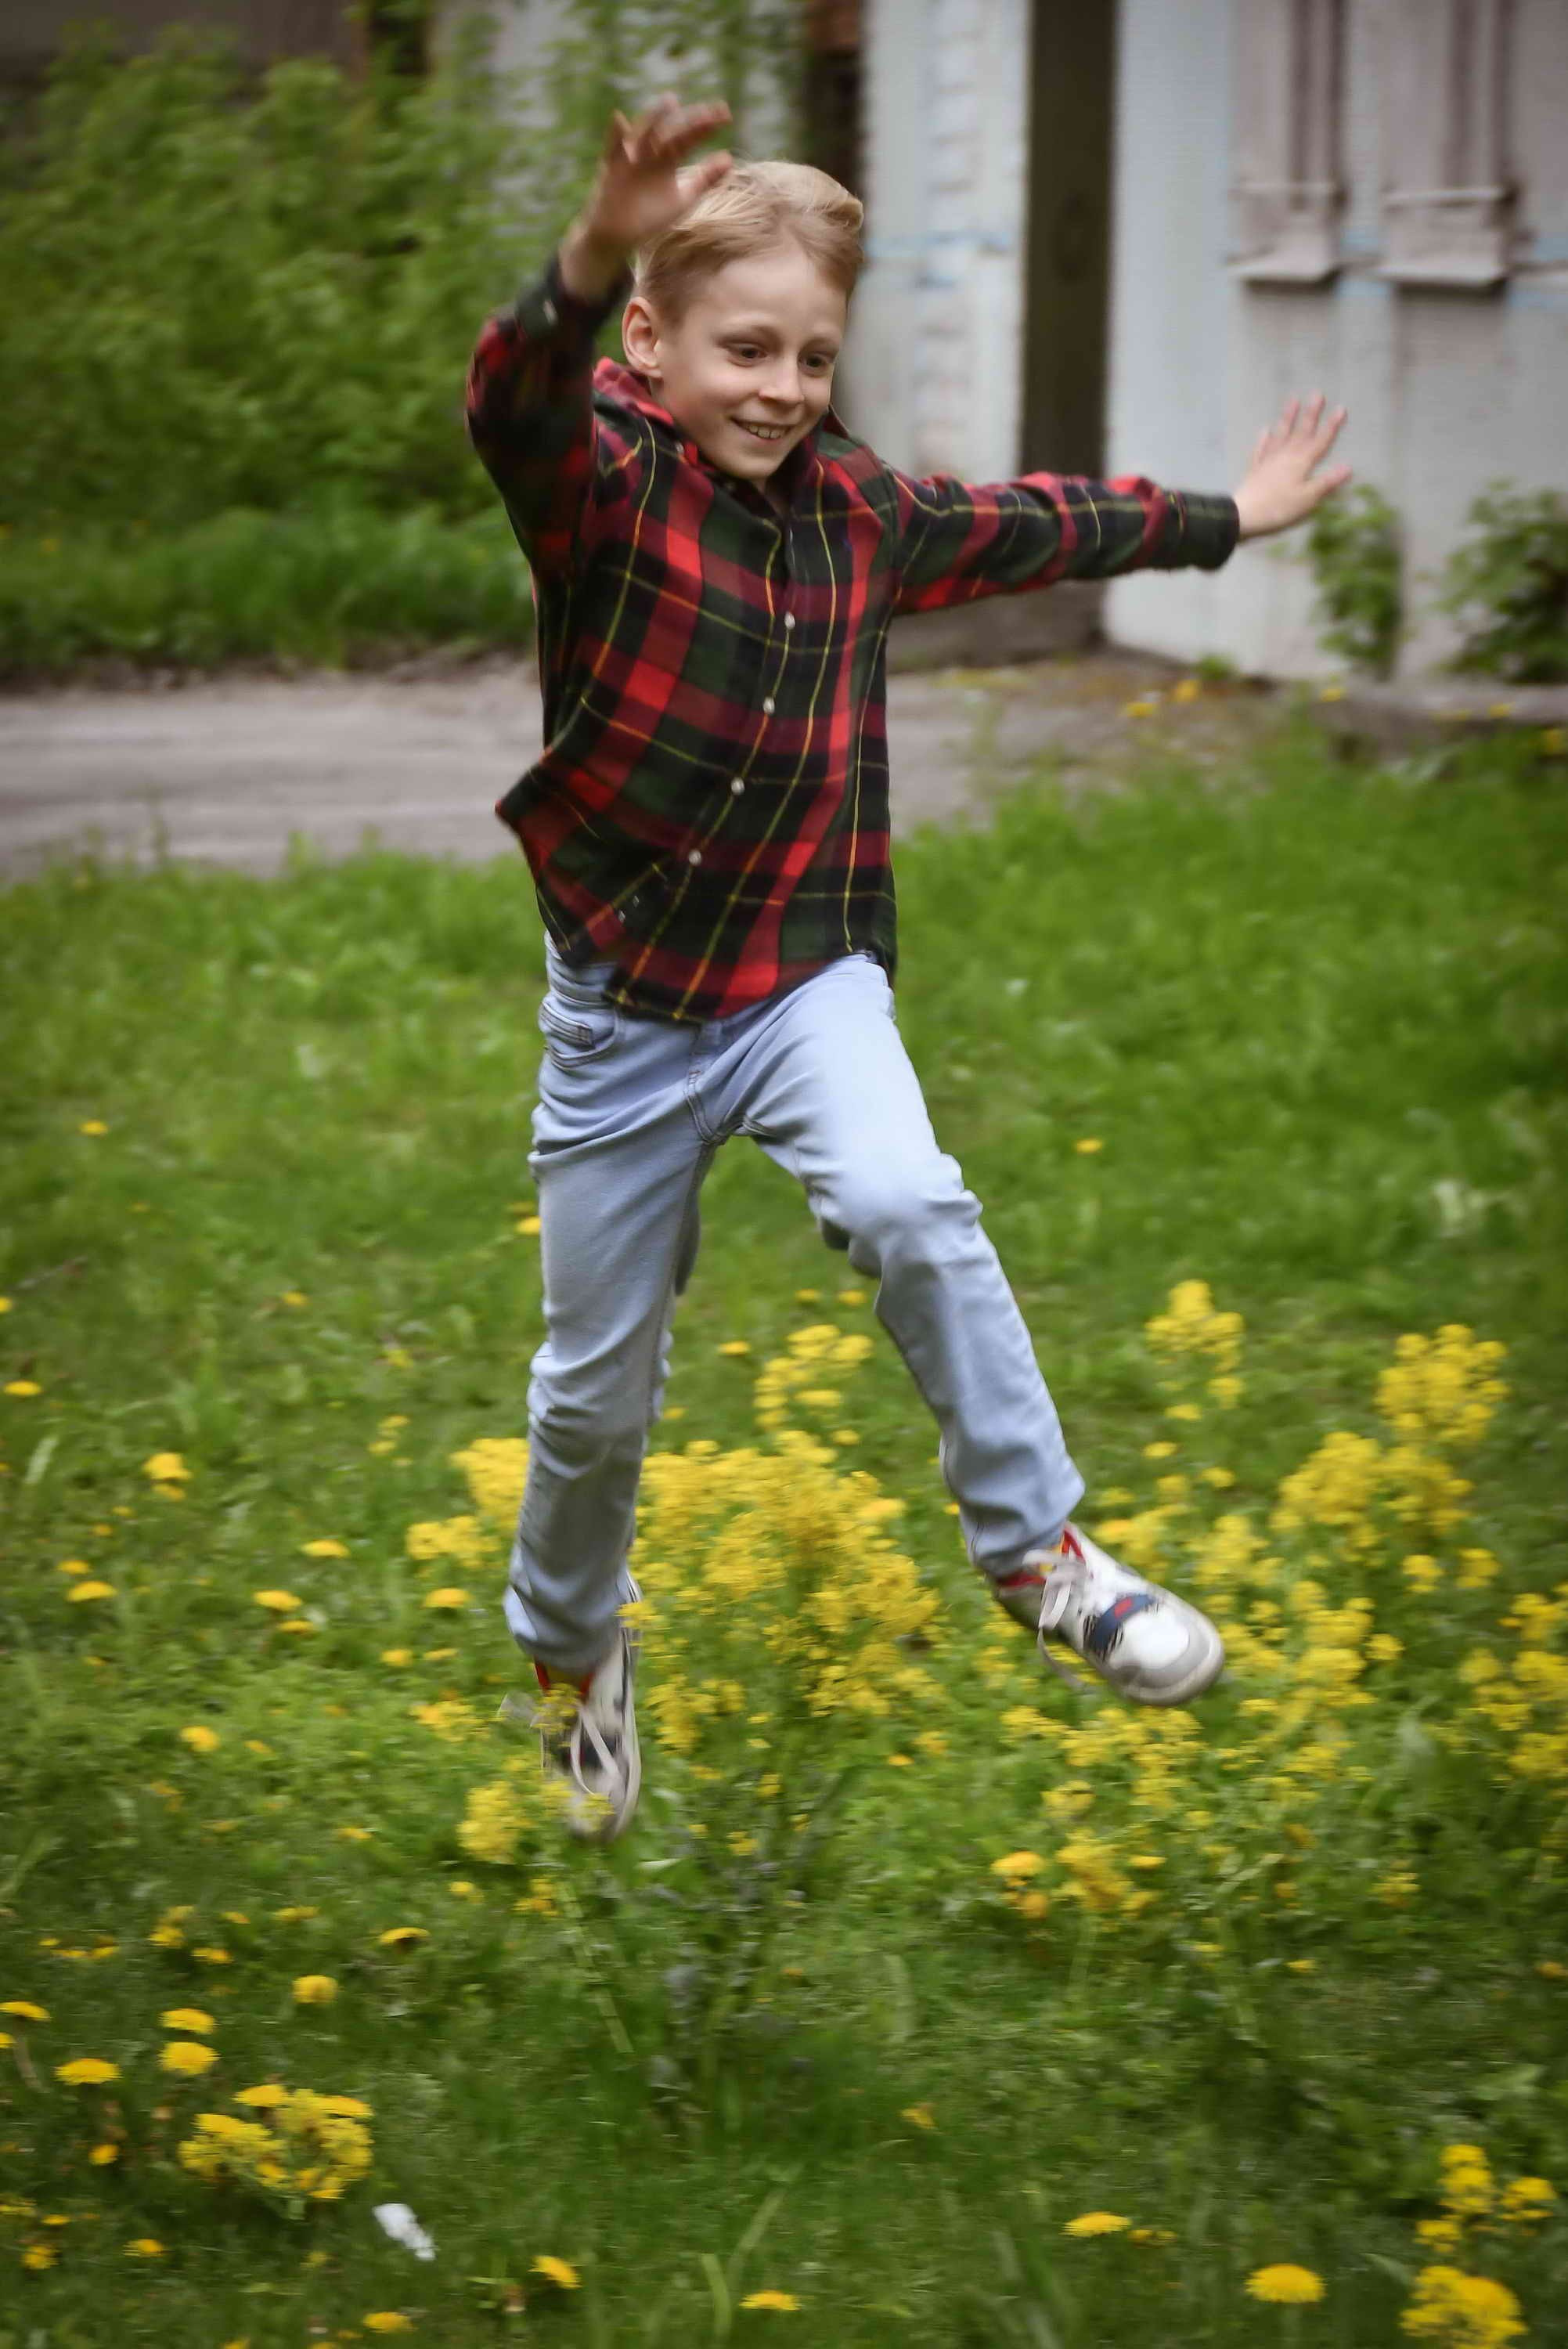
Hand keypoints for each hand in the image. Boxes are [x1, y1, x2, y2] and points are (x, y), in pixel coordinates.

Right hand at [560, 94, 732, 299]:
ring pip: (644, 135)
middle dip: (690, 121)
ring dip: (654, 118)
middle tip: (712, 110)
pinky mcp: (611, 170)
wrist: (620, 236)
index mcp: (667, 158)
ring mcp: (630, 159)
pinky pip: (611, 150)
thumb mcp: (684, 198)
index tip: (726, 114)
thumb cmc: (651, 217)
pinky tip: (619, 120)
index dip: (706, 127)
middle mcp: (650, 153)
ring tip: (670, 101)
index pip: (689, 138)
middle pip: (672, 132)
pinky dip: (614, 136)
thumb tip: (729, 158)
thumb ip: (705, 179)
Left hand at [1233, 393, 1352, 540]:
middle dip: (1311, 413)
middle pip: (1301, 432)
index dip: (1332, 426)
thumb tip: (1349, 467)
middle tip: (1317, 393)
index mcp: (1301, 463)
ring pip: (1281, 434)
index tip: (1341, 408)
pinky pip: (1261, 449)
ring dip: (1288, 417)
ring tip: (1293, 400)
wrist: (1243, 515)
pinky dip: (1264, 439)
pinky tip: (1265, 429)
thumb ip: (1327, 482)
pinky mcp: (1255, 469)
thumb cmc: (1279, 508)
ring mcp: (1269, 461)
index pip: (1321, 441)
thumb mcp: (1307, 499)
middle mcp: (1286, 456)